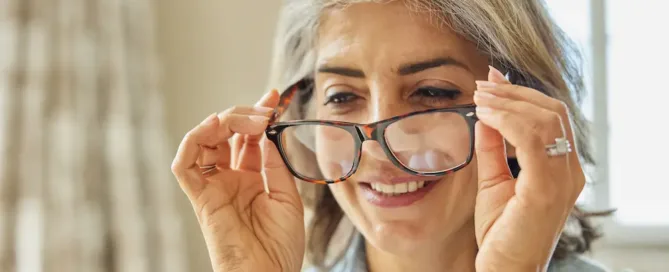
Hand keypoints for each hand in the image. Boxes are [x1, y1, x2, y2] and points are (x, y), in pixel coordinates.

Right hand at [171, 90, 304, 271]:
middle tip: (266, 110)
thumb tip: (267, 130)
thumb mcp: (287, 195)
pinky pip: (184, 164)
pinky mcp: (199, 196)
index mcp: (251, 180)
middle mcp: (229, 179)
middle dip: (245, 114)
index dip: (258, 115)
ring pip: (204, 140)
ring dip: (224, 121)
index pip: (248, 138)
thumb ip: (274, 162)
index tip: (274, 96)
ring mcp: (213, 186)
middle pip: (226, 134)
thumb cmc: (280, 245)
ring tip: (250, 119)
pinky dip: (194, 140)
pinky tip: (215, 125)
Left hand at [472, 66, 584, 270]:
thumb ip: (493, 149)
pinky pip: (533, 141)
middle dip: (514, 93)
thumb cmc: (501, 232)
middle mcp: (570, 172)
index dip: (522, 94)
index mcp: (562, 168)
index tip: (492, 81)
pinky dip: (508, 121)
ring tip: (480, 97)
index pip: (551, 117)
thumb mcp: (493, 181)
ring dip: (508, 103)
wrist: (505, 269)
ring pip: (545, 120)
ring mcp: (562, 181)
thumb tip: (486, 116)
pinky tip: (486, 116)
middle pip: (552, 112)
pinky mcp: (546, 190)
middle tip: (482, 86)